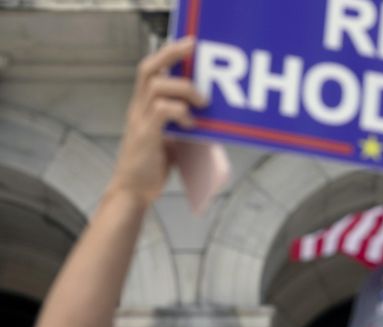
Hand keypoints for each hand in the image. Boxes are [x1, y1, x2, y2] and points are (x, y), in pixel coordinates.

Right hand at [107, 37, 207, 206]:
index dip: (168, 54)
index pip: (151, 69)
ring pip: (157, 86)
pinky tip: (192, 125)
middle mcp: (138, 108)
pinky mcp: (145, 136)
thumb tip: (216, 123)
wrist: (133, 192)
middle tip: (193, 48)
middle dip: (172, 54)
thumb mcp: (175, 142)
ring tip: (203, 101)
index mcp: (144, 106)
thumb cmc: (154, 168)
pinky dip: (180, 112)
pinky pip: (161, 111)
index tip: (189, 44)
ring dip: (185, 88)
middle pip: (149, 68)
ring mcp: (139, 120)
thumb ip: (189, 128)